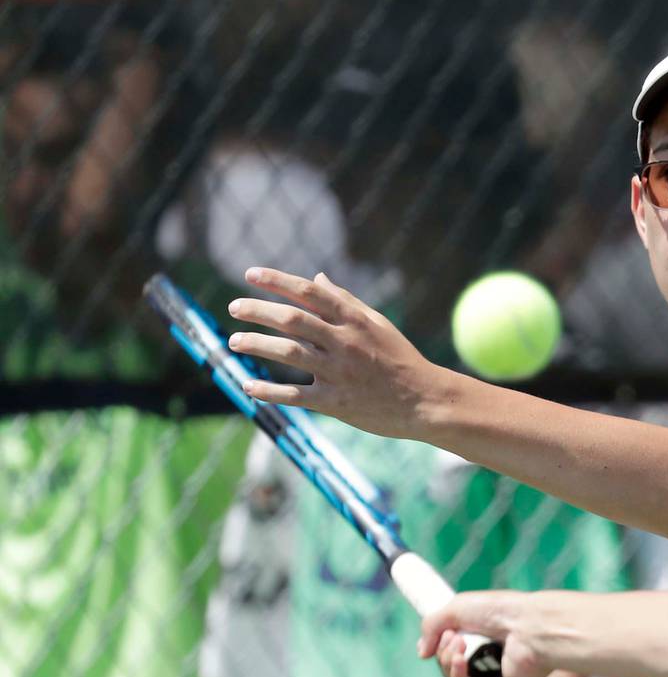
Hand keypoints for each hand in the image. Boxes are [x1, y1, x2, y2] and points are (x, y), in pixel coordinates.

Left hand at [228, 267, 448, 439]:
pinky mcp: (336, 402)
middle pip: (292, 319)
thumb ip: (346, 301)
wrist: (424, 401)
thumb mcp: (378, 324)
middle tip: (234, 307)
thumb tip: (318, 279)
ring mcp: (340, 372)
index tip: (250, 274)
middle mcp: (345, 342)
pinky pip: (294, 394)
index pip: (310, 292)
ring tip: (234, 342)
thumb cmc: (400, 359)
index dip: (277, 280)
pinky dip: (268, 390)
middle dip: (258, 310)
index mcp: (354, 320)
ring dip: (256, 344)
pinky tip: (248, 386)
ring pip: (288, 352)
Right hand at [418, 591, 551, 676]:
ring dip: (448, 662)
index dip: (440, 643)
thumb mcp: (456, 608)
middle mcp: (489, 656)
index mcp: (483, 636)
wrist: (528, 624)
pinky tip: (460, 661)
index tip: (437, 634)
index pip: (452, 647)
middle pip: (450, 665)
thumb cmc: (499, 610)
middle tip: (452, 636)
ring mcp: (495, 675)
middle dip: (444, 651)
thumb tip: (423, 653)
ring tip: (458, 643)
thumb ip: (432, 626)